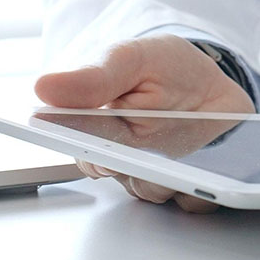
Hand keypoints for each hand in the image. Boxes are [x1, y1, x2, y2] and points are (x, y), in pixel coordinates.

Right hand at [34, 35, 254, 211]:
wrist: (212, 81)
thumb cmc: (164, 68)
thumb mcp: (133, 58)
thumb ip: (96, 76)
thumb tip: (44, 86)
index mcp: (96, 131)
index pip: (82, 152)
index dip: (91, 154)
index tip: (101, 153)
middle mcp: (123, 159)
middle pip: (121, 177)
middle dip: (134, 168)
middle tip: (148, 158)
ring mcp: (158, 174)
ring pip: (154, 191)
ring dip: (169, 179)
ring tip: (187, 167)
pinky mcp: (193, 182)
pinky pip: (193, 201)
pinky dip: (204, 191)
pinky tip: (214, 175)